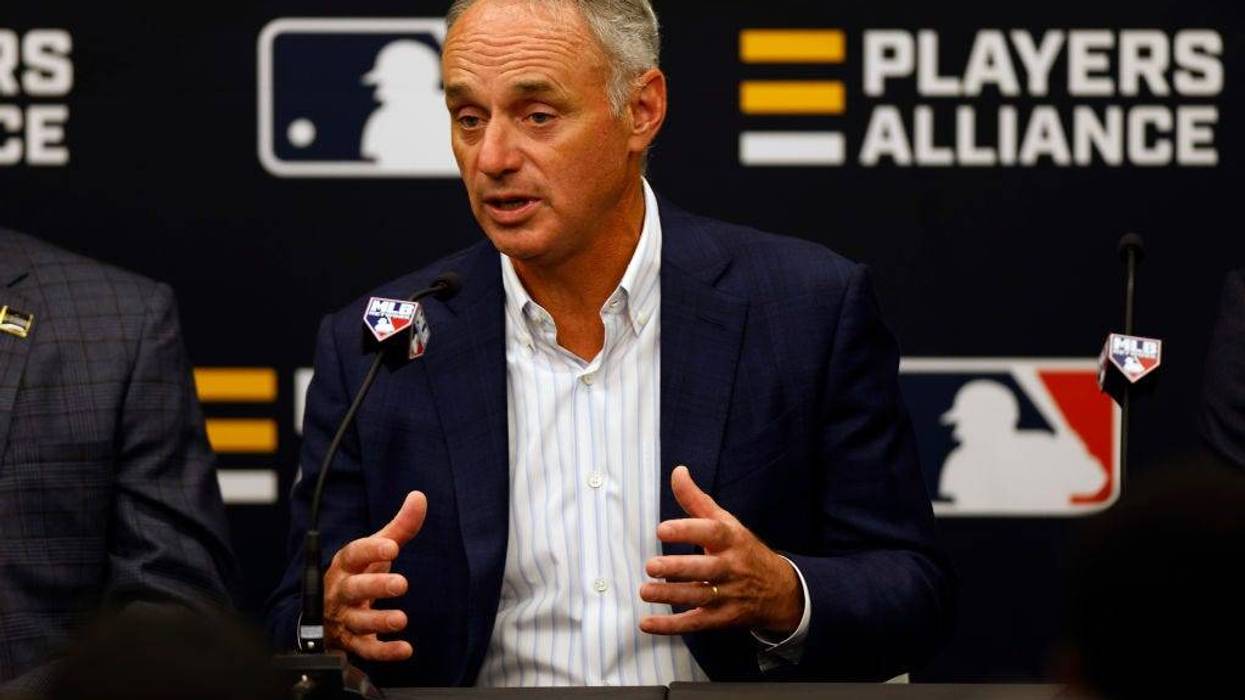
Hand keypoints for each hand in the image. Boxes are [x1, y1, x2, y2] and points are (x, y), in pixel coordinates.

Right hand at [323, 491, 426, 660]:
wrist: (327, 611)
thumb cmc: (357, 574)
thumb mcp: (376, 549)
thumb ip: (399, 527)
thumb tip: (419, 497)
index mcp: (346, 565)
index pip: (355, 554)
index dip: (372, 549)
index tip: (393, 546)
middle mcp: (341, 591)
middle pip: (354, 588)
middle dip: (376, 586)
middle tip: (401, 584)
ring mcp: (344, 618)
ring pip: (357, 621)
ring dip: (378, 621)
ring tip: (400, 619)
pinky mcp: (351, 642)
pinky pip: (365, 650)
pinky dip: (384, 652)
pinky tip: (405, 649)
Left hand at [639, 466, 802, 635]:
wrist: (780, 590)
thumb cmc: (743, 551)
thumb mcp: (726, 523)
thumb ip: (697, 500)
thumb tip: (677, 471)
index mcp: (732, 540)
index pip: (711, 533)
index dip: (687, 530)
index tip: (661, 529)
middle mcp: (731, 567)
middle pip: (704, 569)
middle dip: (677, 568)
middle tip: (651, 566)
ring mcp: (729, 595)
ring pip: (698, 597)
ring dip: (670, 597)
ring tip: (644, 591)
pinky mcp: (723, 618)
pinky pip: (696, 623)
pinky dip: (670, 626)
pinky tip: (647, 623)